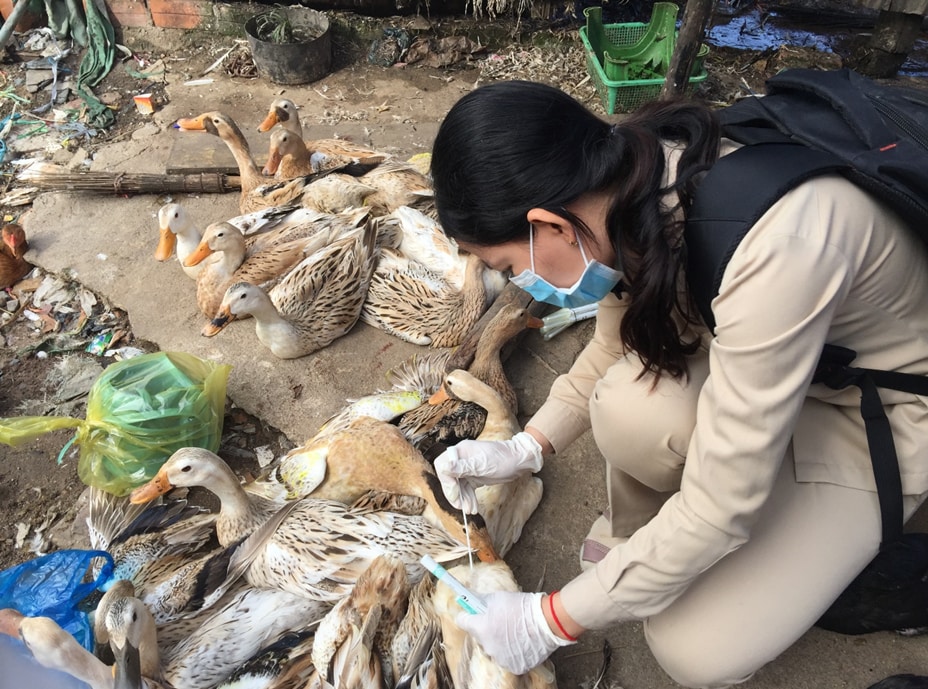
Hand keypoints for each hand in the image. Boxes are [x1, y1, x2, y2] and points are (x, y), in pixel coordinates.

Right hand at [434, 431, 543, 512]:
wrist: (519, 460)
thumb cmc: (503, 459)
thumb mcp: (483, 464)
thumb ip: (463, 467)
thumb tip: (444, 467)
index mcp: (461, 451)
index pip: (443, 466)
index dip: (447, 482)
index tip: (455, 494)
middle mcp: (461, 459)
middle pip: (448, 478)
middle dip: (454, 494)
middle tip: (461, 507)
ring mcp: (467, 468)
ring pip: (457, 486)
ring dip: (462, 499)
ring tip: (470, 510)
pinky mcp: (473, 476)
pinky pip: (465, 489)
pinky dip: (468, 498)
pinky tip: (472, 508)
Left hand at [455, 591, 573, 674]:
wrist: (547, 622)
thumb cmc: (522, 607)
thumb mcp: (498, 597)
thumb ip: (481, 600)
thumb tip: (470, 598)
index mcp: (481, 628)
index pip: (462, 621)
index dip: (467, 614)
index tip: (472, 611)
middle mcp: (488, 646)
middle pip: (479, 636)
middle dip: (486, 628)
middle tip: (500, 619)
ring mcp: (501, 658)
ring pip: (493, 648)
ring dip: (499, 640)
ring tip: (514, 631)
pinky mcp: (514, 666)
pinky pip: (507, 658)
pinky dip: (512, 651)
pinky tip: (521, 641)